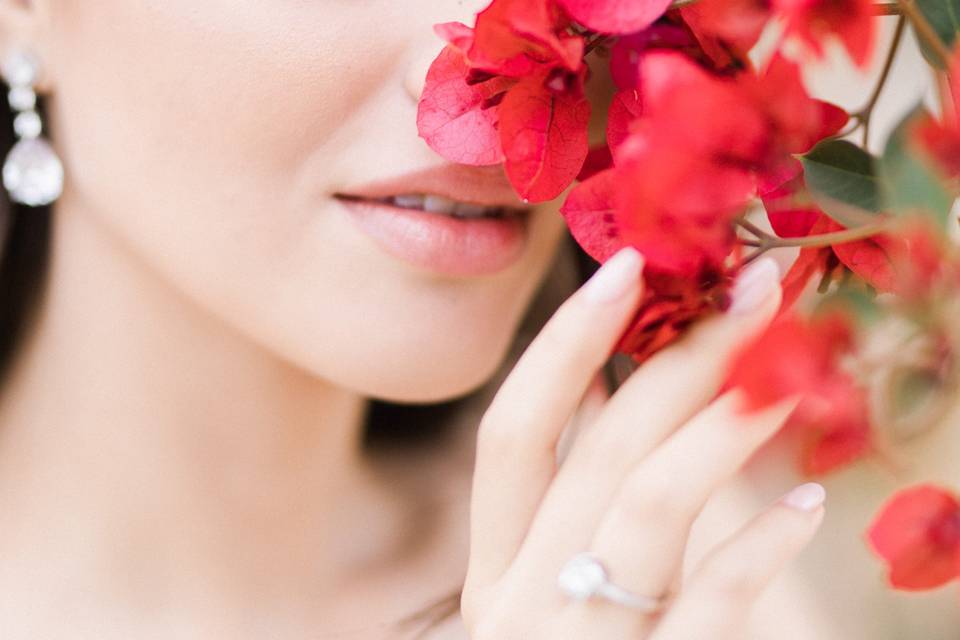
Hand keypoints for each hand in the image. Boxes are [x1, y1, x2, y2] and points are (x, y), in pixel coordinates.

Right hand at [462, 247, 824, 638]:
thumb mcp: (546, 595)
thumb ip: (571, 508)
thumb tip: (606, 396)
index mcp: (496, 569)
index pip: (513, 432)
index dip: (564, 345)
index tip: (625, 265)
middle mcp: (521, 599)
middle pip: (596, 452)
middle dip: (677, 359)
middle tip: (756, 292)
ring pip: (647, 509)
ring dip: (723, 429)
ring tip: (788, 376)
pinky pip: (706, 609)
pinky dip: (756, 552)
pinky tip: (801, 512)